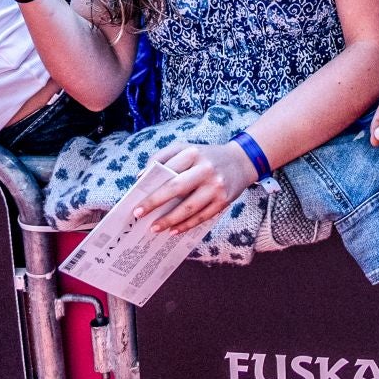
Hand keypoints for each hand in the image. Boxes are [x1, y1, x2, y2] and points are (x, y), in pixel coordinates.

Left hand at [133, 140, 257, 234]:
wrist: (242, 161)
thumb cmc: (207, 157)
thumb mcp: (187, 148)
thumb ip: (163, 156)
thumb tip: (141, 176)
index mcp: (193, 153)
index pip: (167, 168)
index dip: (151, 183)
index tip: (136, 198)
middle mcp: (206, 169)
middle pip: (176, 188)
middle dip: (155, 203)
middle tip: (139, 214)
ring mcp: (216, 186)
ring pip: (189, 207)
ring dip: (169, 220)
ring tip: (154, 228)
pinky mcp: (224, 200)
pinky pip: (202, 216)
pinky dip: (186, 225)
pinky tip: (173, 230)